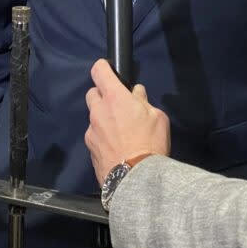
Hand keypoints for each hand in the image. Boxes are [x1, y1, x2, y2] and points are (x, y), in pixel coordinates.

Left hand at [84, 59, 169, 181]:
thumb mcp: (157, 118)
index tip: (109, 70)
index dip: (103, 67)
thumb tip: (136, 94)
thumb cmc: (150, 143)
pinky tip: (116, 148)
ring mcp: (91, 131)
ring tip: (120, 132)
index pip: (99, 71)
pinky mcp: (89, 150)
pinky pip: (94, 136)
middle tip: (118, 105)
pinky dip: (102, 138)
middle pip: (92, 93)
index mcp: (114, 98)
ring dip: (103, 119)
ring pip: (93, 117)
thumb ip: (144, 102)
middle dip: (102, 95)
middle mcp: (98, 111)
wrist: (136, 180)